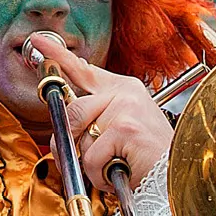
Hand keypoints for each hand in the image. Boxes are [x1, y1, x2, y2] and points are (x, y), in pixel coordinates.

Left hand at [29, 35, 171, 192]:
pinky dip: (100, 175)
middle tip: (86, 159)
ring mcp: (126, 108)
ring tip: (115, 165)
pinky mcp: (126, 128)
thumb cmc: (148, 157)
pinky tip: (120, 172)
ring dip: (91, 163)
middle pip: (72, 111)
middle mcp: (125, 92)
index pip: (84, 69)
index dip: (58, 55)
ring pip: (80, 138)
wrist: (178, 174)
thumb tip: (63, 122)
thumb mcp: (122, 128)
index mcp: (123, 88)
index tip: (38, 41)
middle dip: (70, 142)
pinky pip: (92, 158)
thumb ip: (96, 118)